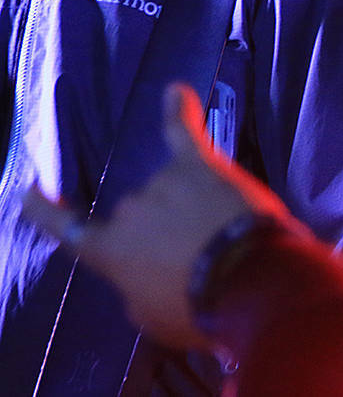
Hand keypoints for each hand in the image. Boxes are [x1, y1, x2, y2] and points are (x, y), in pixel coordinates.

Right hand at [21, 83, 301, 348]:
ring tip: (225, 234)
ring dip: (195, 207)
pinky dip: (179, 110)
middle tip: (203, 258)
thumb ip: (137, 287)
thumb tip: (143, 271)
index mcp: (109, 250)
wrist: (249, 279)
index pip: (67, 227)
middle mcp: (127, 209)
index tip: (30, 194)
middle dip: (170, 231)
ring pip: (171, 188)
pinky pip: (184, 132)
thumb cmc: (197, 307)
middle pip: (141, 212)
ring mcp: (163, 182)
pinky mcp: (200, 165)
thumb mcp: (151, 315)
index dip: (46, 212)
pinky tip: (176, 90)